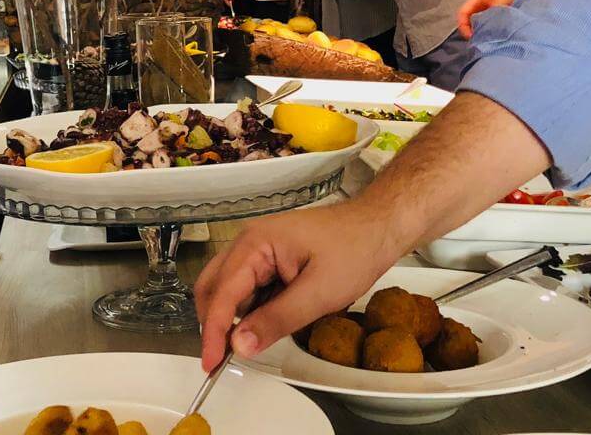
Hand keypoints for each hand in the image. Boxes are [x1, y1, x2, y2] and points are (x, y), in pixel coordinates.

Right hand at [194, 202, 405, 371]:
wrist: (378, 227)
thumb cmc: (354, 251)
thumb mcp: (318, 293)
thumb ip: (276, 320)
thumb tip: (239, 345)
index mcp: (255, 244)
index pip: (222, 293)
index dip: (213, 332)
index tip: (212, 364)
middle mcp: (249, 243)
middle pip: (213, 288)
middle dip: (216, 323)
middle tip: (224, 358)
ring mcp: (259, 250)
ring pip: (229, 289)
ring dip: (235, 317)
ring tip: (256, 338)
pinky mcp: (270, 259)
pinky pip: (249, 288)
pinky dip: (253, 309)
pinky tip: (271, 320)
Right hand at [456, 0, 525, 38]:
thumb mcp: (501, 2)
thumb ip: (492, 14)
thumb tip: (485, 29)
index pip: (462, 13)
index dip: (463, 25)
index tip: (470, 36)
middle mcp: (477, 4)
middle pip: (466, 19)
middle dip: (468, 30)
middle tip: (477, 40)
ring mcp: (482, 9)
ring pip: (473, 22)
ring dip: (475, 31)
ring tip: (482, 40)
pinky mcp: (489, 14)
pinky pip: (481, 23)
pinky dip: (482, 30)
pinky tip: (488, 36)